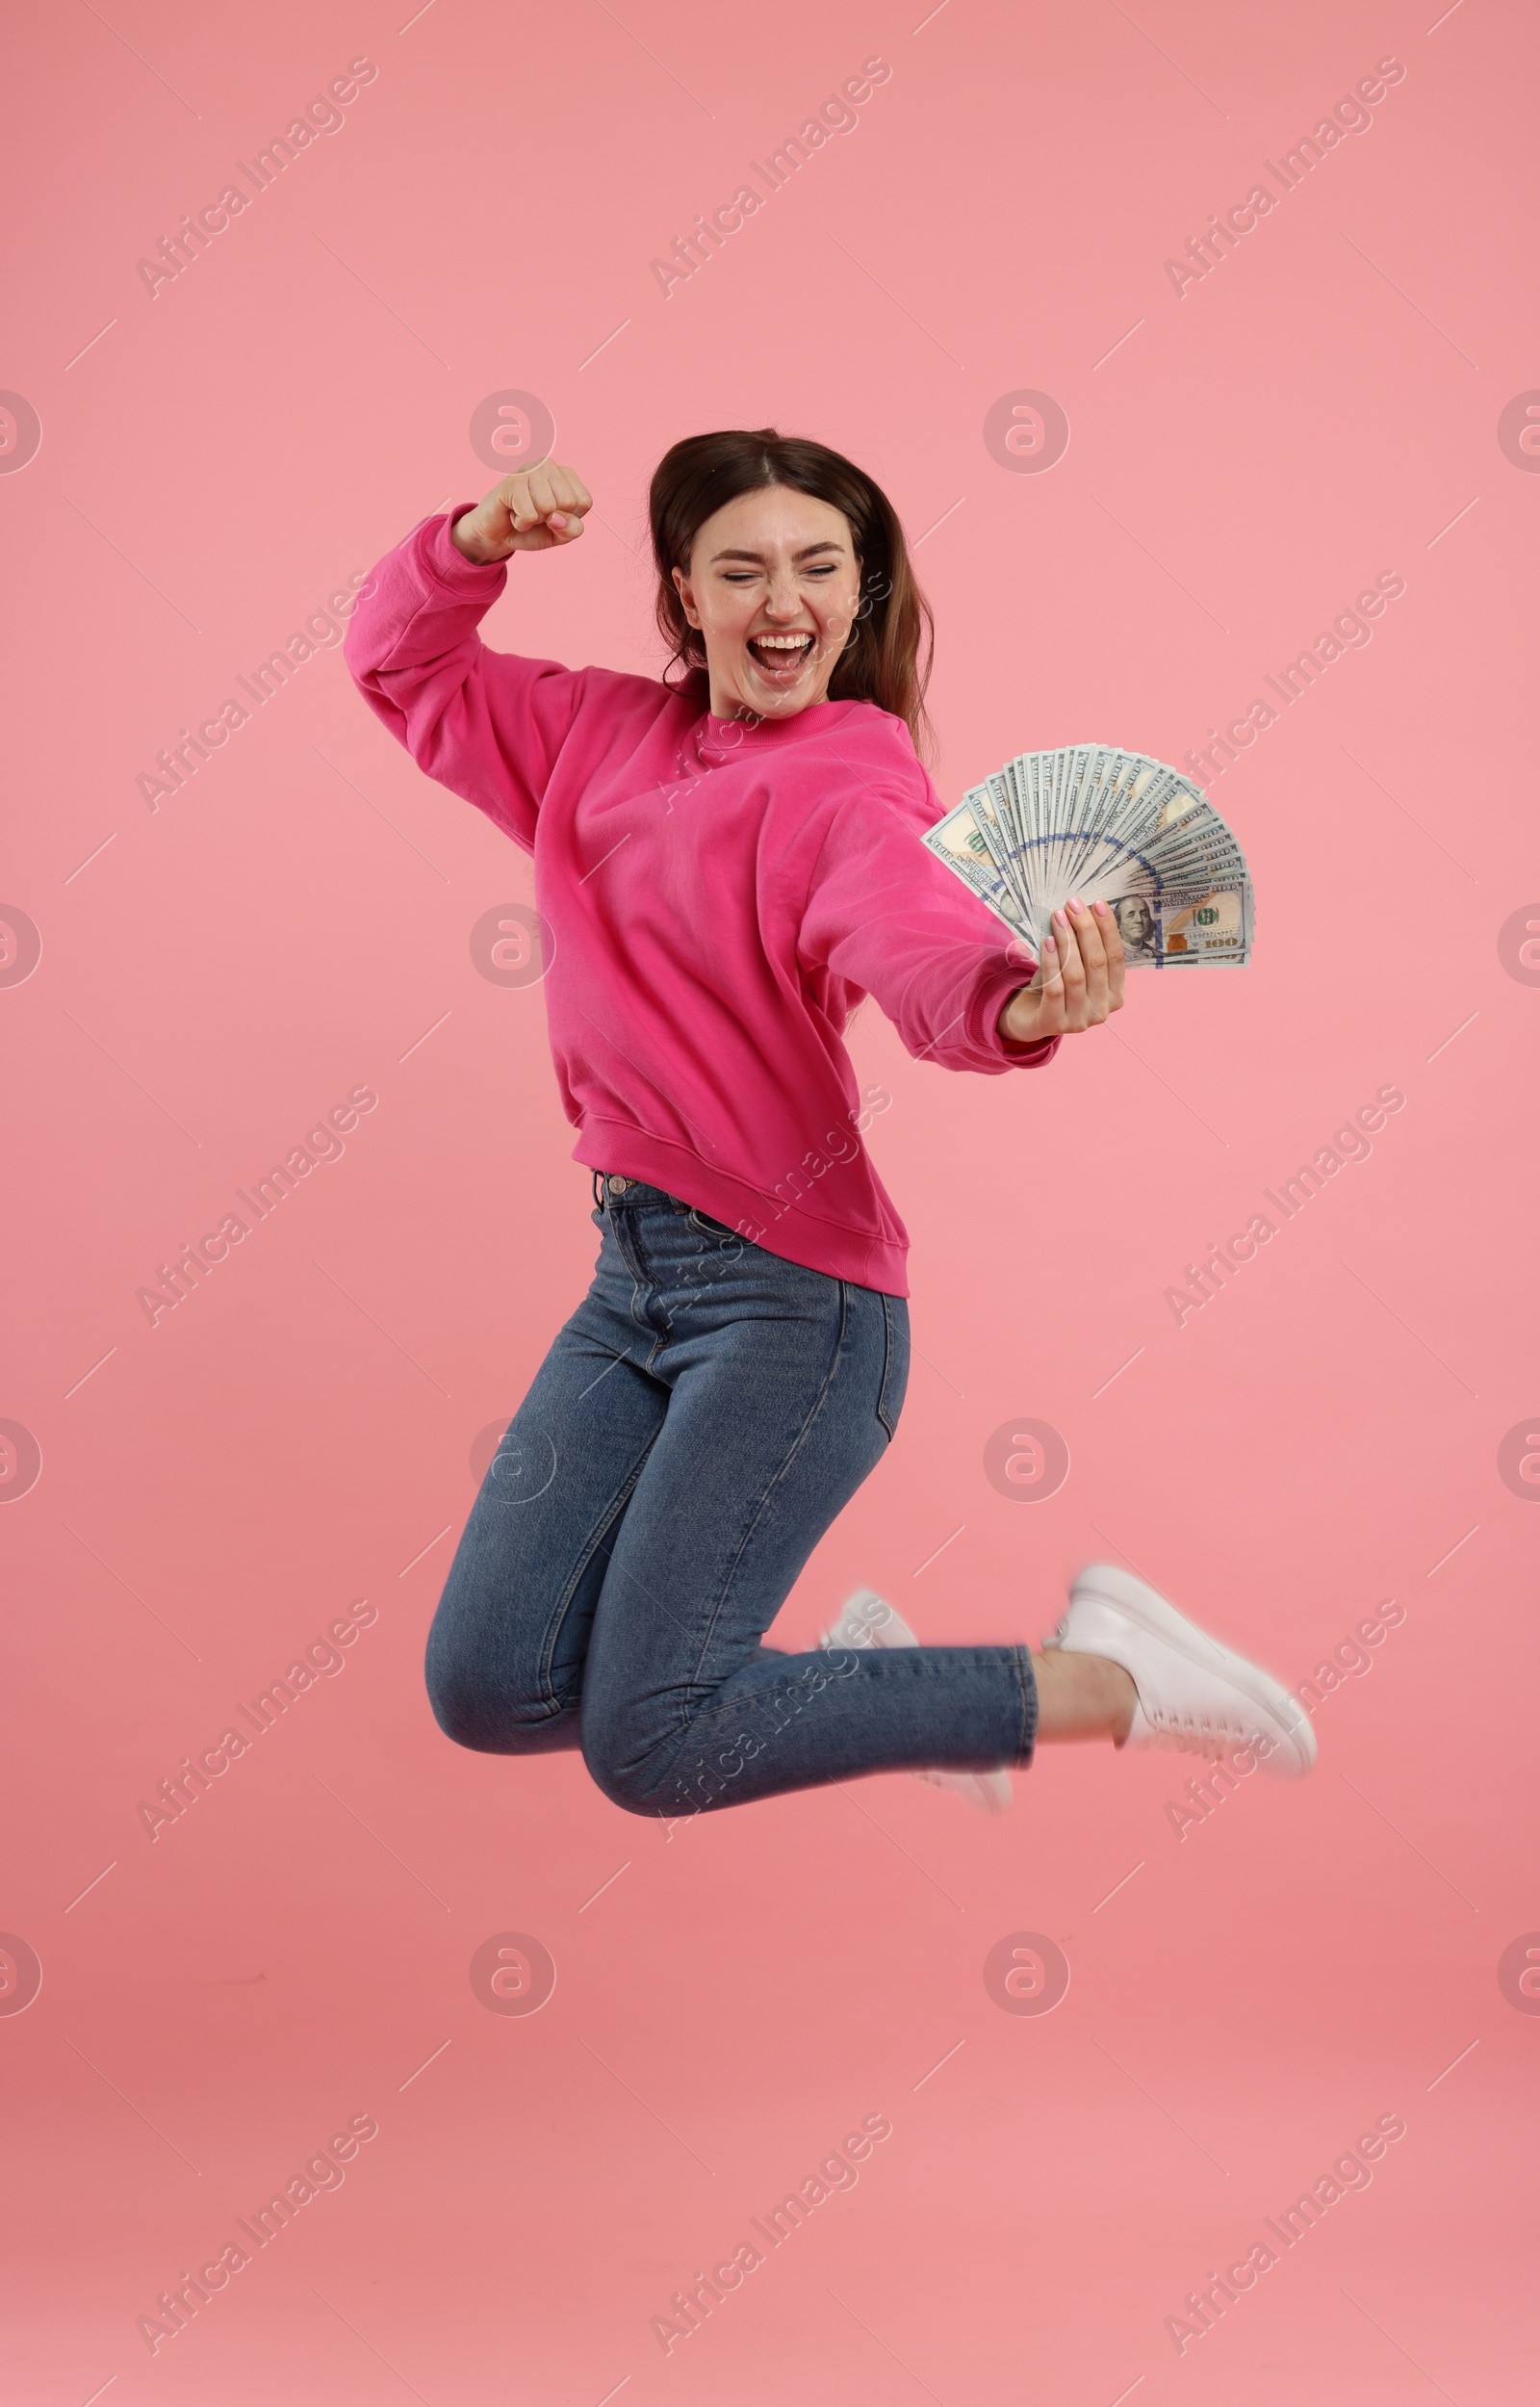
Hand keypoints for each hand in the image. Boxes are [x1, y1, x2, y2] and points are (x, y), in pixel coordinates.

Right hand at [449, 459, 592, 563]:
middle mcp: (550, 466)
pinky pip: (528, 514)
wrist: (499, 534)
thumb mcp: (561, 535)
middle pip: (568, 502)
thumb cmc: (534, 529)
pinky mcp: (512, 481)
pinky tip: (513, 512)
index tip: (555, 516)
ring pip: (548, 507)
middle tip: (537, 514)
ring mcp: (529, 469)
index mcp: (567, 475)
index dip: (570, 519)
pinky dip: (521, 523)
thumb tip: (557, 517)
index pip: (584, 502)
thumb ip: (572, 529)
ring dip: (535, 520)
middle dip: (552, 519)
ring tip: (525, 512)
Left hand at [997, 896, 1125, 1046]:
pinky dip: (1051, 962)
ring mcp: (1080, 1021)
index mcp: (1115, 995)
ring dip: (1067, 941)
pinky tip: (1047, 942)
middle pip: (1097, 963)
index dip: (1109, 930)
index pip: (1116, 958)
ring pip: (1076, 974)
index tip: (1099, 903)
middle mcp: (1102, 1010)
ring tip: (1057, 917)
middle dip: (1086, 929)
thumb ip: (1083, 948)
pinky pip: (1055, 988)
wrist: (1029, 1017)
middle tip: (1073, 905)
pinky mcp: (1055, 1024)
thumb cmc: (1056, 986)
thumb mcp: (1075, 967)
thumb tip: (1082, 910)